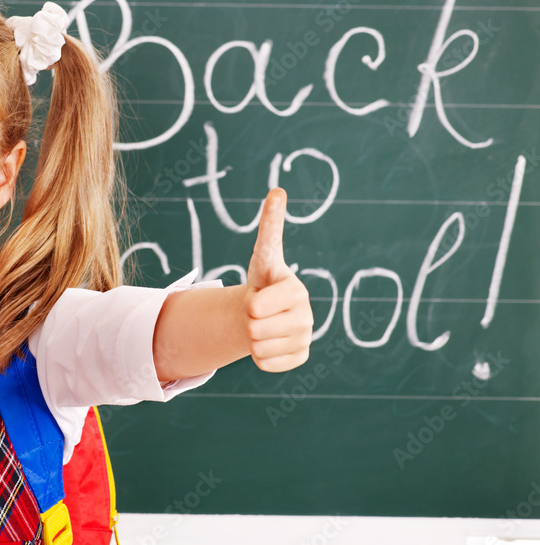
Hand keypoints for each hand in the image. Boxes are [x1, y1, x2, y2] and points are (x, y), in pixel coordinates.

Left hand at [243, 188, 313, 371]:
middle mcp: (307, 316)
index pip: (257, 305)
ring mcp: (305, 339)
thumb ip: (270, 226)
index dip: (251, 302)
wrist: (266, 310)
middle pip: (253, 329)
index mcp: (296, 290)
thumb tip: (278, 190)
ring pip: (257, 348)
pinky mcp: (300, 358)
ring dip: (252, 339)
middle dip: (247, 321)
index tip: (258, 295)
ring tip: (264, 324)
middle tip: (258, 312)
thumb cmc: (263, 280)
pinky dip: (260, 356)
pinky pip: (265, 363)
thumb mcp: (263, 254)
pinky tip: (269, 341)